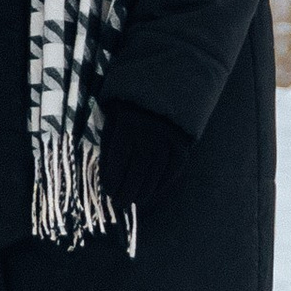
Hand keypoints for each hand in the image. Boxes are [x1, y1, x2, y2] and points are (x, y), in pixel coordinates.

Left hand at [97, 99, 189, 215]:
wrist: (165, 87)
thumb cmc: (130, 104)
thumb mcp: (114, 116)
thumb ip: (110, 141)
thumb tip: (107, 172)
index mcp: (128, 124)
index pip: (119, 159)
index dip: (113, 178)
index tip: (108, 191)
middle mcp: (150, 133)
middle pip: (138, 170)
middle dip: (127, 191)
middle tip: (119, 203)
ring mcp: (168, 140)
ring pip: (155, 173)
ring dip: (144, 192)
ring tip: (134, 201)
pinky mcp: (183, 145)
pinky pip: (173, 171)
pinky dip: (162, 185)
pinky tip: (153, 194)